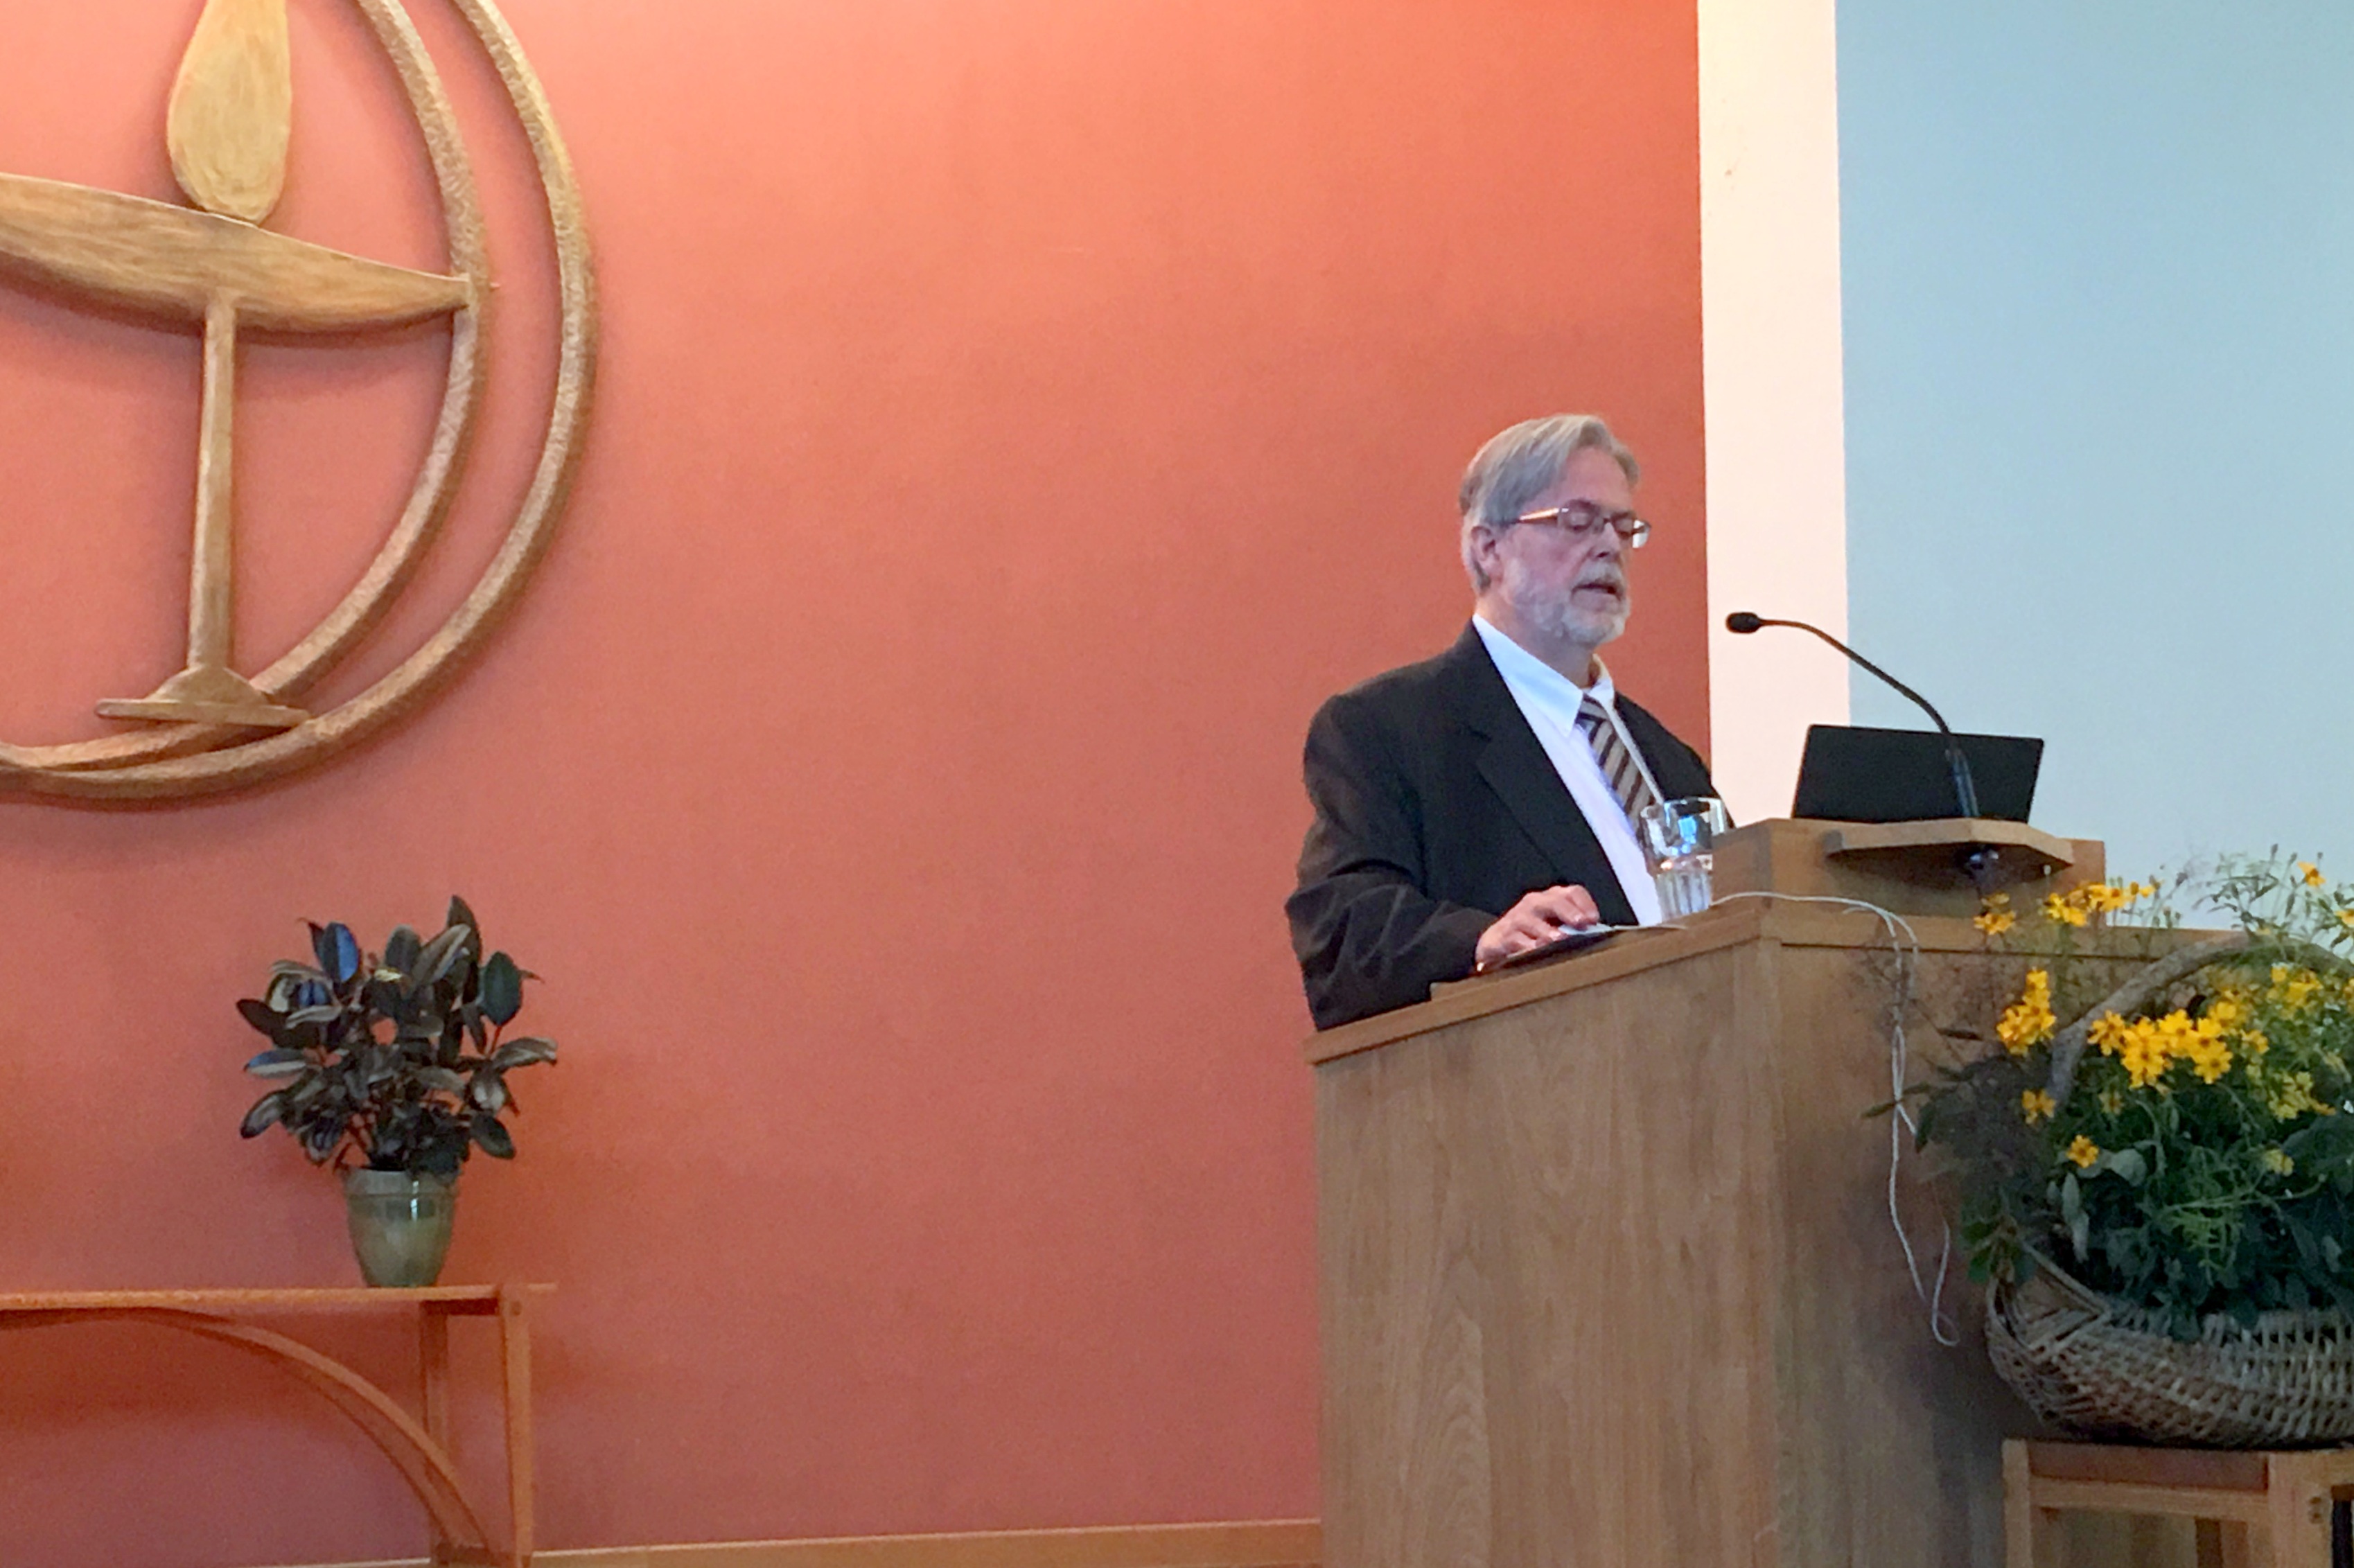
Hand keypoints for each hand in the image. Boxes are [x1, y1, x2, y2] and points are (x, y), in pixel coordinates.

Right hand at [1474, 885, 1601, 969]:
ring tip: (1557, 938)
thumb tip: (1597, 935)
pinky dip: (1525, 944)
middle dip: (1568, 911)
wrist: (1497, 942)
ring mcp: (1517, 918)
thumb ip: (1574, 928)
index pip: (1573, 892)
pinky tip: (1535, 950)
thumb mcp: (1554, 927)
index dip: (1585, 904)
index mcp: (1551, 900)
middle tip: (1580, 923)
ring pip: (1531, 918)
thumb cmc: (1531, 934)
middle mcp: (1534, 904)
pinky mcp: (1503, 935)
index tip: (1594, 919)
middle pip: (1553, 900)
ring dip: (1546, 929)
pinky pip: (1514, 938)